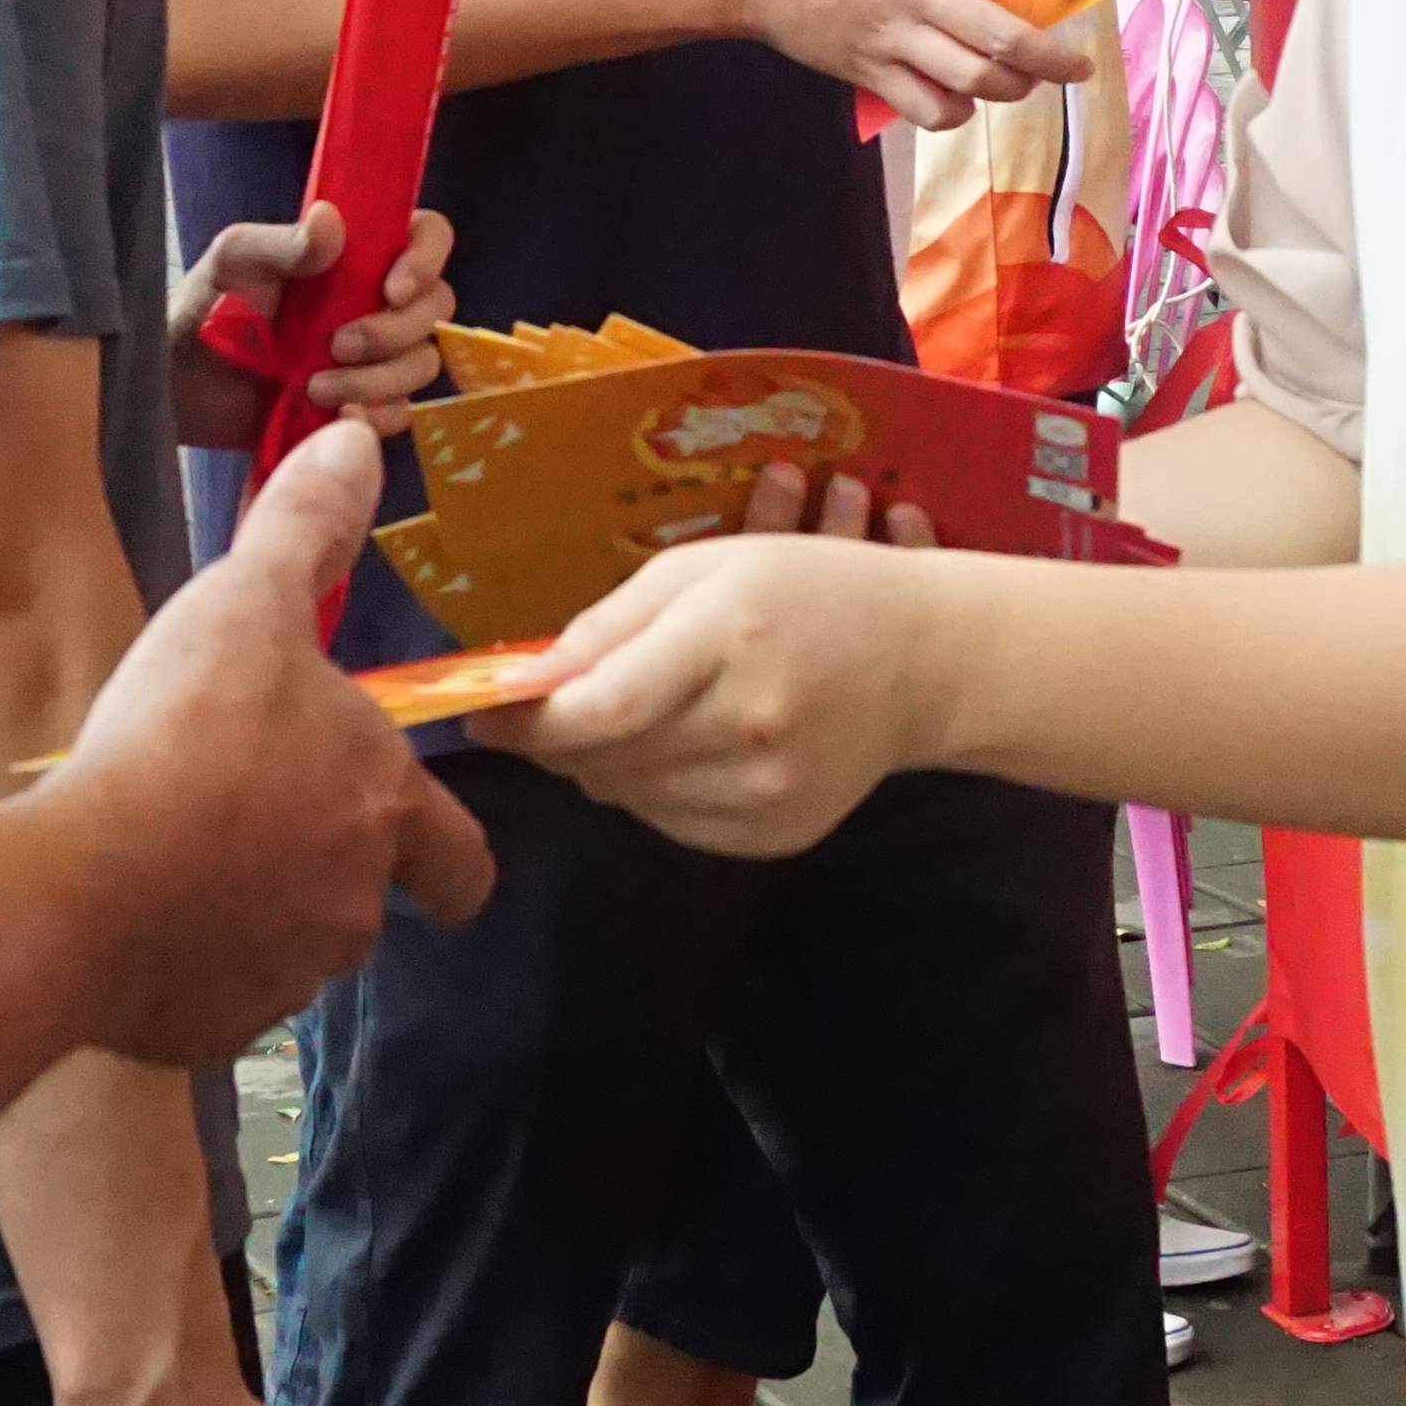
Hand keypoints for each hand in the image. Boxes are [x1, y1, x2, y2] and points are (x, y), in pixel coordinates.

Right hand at [43, 424, 496, 1067]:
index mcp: (381, 809)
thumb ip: (302, 527)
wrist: (83, 887)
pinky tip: (125, 918)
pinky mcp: (205, 1033)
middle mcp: (350, 906)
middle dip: (315, 865)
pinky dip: (180, 969)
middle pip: (359, 897)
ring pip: (280, 948)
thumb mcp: (244, 603)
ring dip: (243, 912)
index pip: (462, 862)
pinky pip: (205, 999)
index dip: (448, 857)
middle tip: (243, 818)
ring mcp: (280, 980)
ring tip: (167, 857)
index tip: (429, 858)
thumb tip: (357, 438)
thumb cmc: (184, 734)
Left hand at [168, 202, 461, 440]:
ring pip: (420, 363)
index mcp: (354, 253)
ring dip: (379, 379)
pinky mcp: (359, 404)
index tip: (392, 288)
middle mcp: (373, 299)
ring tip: (316, 387)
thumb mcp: (233, 263)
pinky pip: (399, 413)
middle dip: (394, 331)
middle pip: (434, 308)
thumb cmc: (202, 307)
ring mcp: (372, 356)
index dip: (426, 258)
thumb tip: (331, 220)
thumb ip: (282, 244)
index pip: (426, 235)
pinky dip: (376, 415)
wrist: (175, 386)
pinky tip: (333, 415)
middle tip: (337, 345)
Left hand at [477, 477, 952, 859]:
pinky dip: (652, 788)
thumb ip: (608, 625)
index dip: (527, 720)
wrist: (924, 661)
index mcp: (729, 638)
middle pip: (603, 759)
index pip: (600, 708)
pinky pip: (669, 821)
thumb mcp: (705, 569)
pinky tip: (684, 746)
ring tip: (635, 715)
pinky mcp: (776, 836)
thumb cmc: (807, 590)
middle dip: (557, 737)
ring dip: (603, 762)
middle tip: (548, 706)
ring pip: (627, 796)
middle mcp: (751, 725)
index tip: (481, 710)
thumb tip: (521, 683)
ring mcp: (768, 791)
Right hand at [723, 0, 1091, 130]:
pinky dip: (956, 112)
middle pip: (1006, 35)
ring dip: (1013, 89)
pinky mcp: (868, 69)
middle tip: (1079, 63)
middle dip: (1055, 58)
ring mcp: (893, 34)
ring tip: (1028, 83)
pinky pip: (926, 106)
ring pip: (973, 79)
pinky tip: (967, 101)